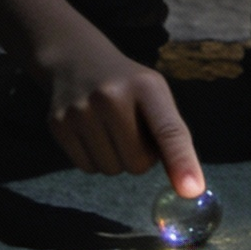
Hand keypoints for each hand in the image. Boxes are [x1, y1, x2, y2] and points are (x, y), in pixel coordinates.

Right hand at [37, 31, 205, 195]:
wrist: (75, 58)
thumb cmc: (126, 84)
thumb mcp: (154, 95)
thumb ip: (172, 135)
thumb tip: (188, 188)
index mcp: (146, 86)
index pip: (168, 130)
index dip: (181, 161)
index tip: (192, 191)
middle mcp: (111, 96)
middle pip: (137, 163)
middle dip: (139, 156)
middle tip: (131, 129)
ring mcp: (80, 110)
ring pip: (111, 170)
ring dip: (116, 159)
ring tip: (110, 128)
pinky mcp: (58, 124)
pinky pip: (87, 168)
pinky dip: (94, 159)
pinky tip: (92, 133)